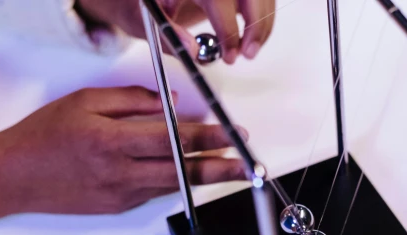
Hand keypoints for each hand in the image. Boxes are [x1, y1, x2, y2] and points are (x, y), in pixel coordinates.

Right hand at [0, 86, 246, 228]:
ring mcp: (121, 194)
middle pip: (184, 170)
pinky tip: (192, 176)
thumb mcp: (84, 102)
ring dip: (206, 178)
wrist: (12, 178)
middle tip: (248, 165)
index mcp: (113, 141)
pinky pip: (155, 193)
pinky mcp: (118, 208)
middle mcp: (121, 172)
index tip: (232, 134)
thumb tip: (170, 103)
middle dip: (222, 166)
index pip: (174, 139)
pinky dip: (176, 183)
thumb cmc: (43, 136)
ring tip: (231, 170)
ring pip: (175, 185)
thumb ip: (131, 101)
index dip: (209, 138)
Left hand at [76, 0, 275, 62]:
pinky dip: (263, 15)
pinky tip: (253, 34)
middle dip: (256, 28)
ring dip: (263, 24)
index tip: (229, 57)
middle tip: (247, 54)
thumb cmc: (143, 3)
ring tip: (250, 49)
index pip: (219, 2)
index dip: (228, 32)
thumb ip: (169, 35)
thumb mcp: (146, 18)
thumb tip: (193, 52)